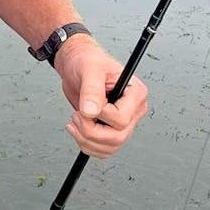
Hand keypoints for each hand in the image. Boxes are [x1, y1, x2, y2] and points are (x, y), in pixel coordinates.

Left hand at [53, 36, 148, 158]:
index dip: (101, 116)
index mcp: (135, 93)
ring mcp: (123, 121)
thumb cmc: (87, 60)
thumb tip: (91, 112)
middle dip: (91, 131)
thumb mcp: (89, 69)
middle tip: (76, 116)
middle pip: (118, 137)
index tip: (87, 105)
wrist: (76, 65)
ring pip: (110, 147)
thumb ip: (91, 89)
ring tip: (74, 121)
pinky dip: (87, 144)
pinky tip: (77, 129)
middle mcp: (133, 110)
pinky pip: (103, 149)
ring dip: (86, 139)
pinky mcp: (110, 128)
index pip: (122, 119)